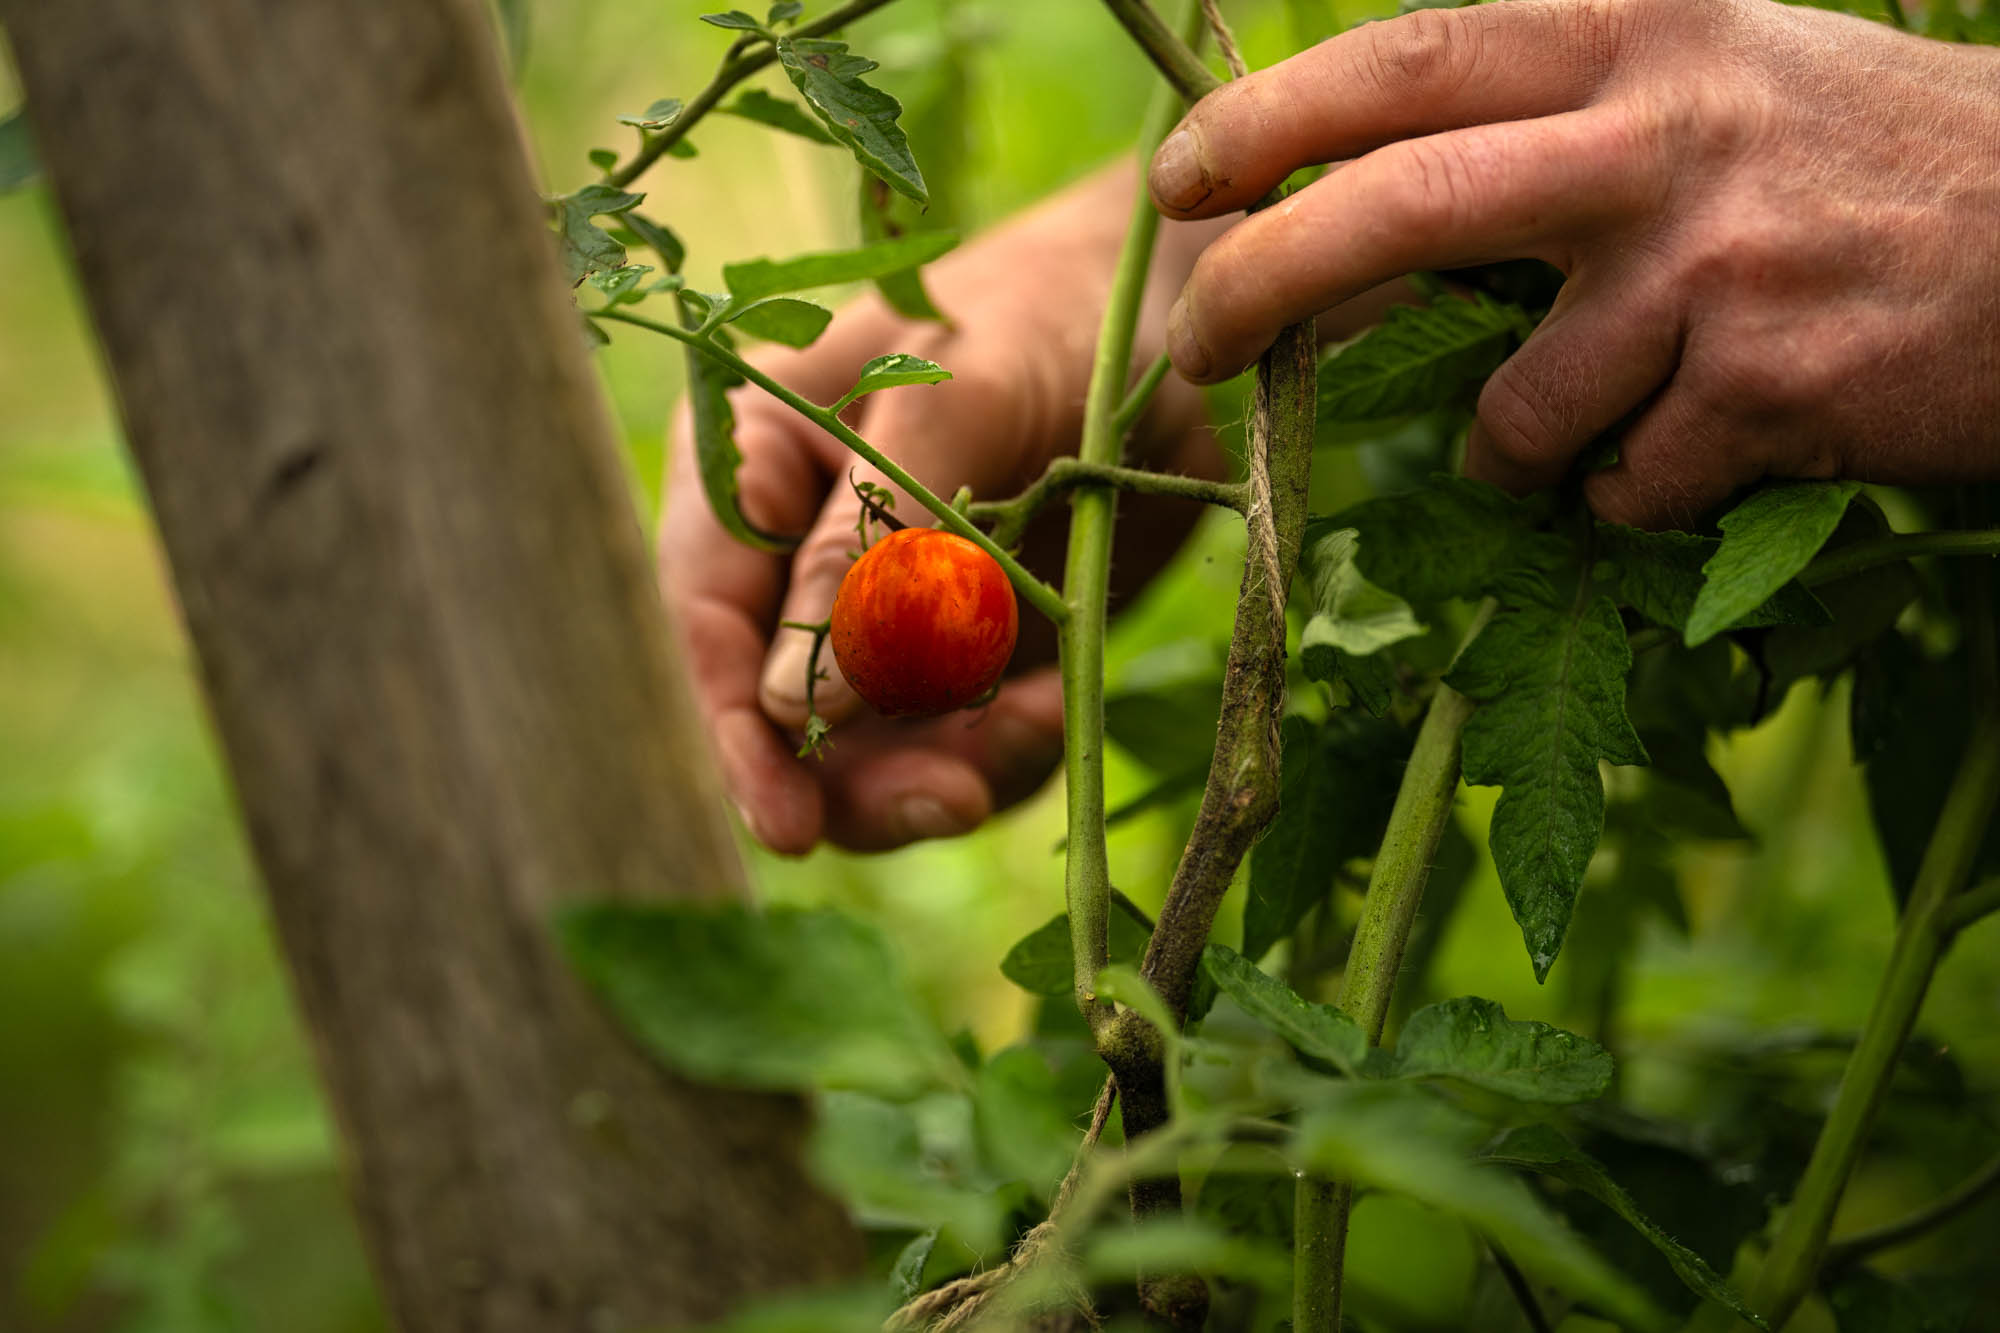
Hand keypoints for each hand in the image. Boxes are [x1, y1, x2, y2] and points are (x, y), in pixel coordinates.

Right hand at [659, 165, 1223, 854]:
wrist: (1166, 321)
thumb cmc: (1038, 317)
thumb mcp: (956, 401)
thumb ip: (875, 541)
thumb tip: (797, 702)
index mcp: (753, 465)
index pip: (709, 616)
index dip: (736, 731)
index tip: (788, 823)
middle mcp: (798, 555)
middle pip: (781, 715)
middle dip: (859, 777)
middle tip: (954, 801)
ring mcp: (883, 617)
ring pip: (870, 752)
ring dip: (944, 771)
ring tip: (1035, 729)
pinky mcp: (967, 657)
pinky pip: (962, 745)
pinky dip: (1007, 751)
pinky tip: (1055, 707)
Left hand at [1149, 0, 1999, 528]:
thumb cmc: (1856, 161)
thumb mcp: (1710, 71)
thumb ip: (1550, 108)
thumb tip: (1358, 178)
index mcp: (1637, 29)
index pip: (1405, 62)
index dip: (1270, 122)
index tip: (1180, 180)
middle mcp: (1665, 130)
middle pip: (1402, 205)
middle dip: (1266, 287)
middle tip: (1198, 357)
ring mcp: (1716, 264)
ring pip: (1513, 409)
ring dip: (1519, 446)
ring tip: (1607, 413)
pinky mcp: (1767, 390)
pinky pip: (1622, 489)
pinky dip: (1638, 492)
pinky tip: (1722, 437)